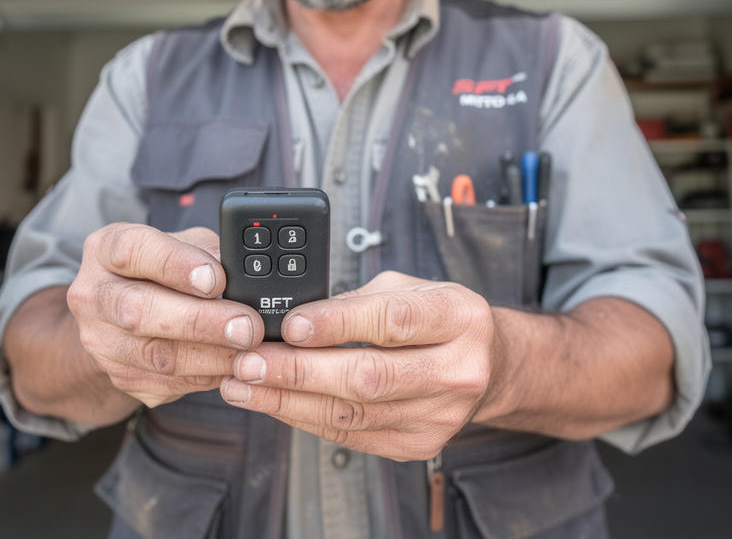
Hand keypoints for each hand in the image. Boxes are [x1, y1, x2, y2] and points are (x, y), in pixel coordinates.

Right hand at [65, 223, 264, 407]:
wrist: (123, 319)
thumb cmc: (162, 272)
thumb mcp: (183, 246)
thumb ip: (208, 253)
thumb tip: (245, 273)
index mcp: (105, 249)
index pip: (132, 251)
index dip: (175, 265)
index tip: (216, 278)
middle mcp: (93, 295)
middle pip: (137, 311)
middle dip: (199, 321)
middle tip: (246, 326)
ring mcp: (101, 341)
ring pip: (155, 355)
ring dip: (210, 356)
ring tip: (249, 351)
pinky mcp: (119, 377)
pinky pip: (167, 383)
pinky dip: (207, 376)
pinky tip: (233, 367)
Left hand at [218, 272, 497, 461]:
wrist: (486, 365)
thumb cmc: (439, 319)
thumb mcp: (409, 288)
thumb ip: (356, 301)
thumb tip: (292, 319)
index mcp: (460, 317)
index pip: (392, 322)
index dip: (336, 324)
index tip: (289, 325)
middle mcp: (460, 370)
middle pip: (369, 377)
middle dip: (299, 371)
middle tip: (250, 362)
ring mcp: (442, 414)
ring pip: (353, 413)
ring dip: (290, 400)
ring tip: (245, 385)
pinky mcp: (421, 444)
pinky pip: (352, 436)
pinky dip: (307, 419)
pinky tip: (275, 404)